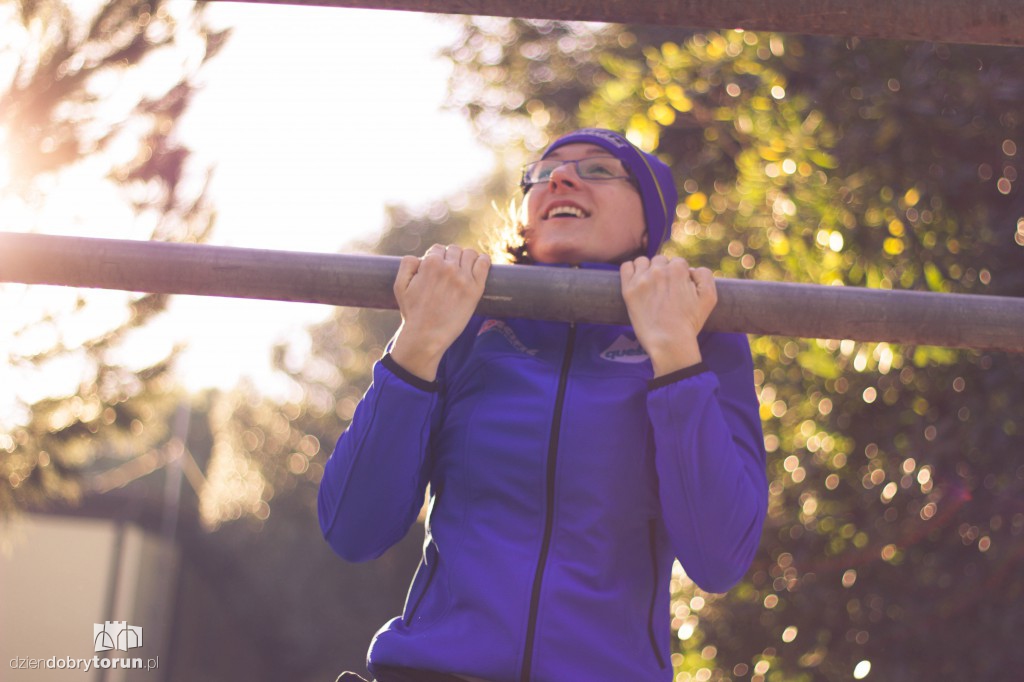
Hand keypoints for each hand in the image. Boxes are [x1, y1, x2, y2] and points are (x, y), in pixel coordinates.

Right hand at [390, 244, 490, 380]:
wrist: (427, 336)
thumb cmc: (413, 313)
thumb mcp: (400, 286)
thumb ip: (407, 264)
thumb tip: (420, 257)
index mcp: (430, 263)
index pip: (438, 249)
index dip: (437, 258)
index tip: (438, 269)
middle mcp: (448, 268)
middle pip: (455, 250)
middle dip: (451, 258)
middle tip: (450, 272)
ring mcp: (464, 278)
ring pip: (470, 254)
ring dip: (467, 258)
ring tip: (464, 269)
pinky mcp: (475, 289)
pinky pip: (484, 263)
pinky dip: (483, 260)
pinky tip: (480, 265)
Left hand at [620, 255, 716, 376]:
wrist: (668, 342)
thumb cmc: (690, 322)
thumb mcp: (709, 297)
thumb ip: (704, 275)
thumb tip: (690, 269)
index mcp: (678, 269)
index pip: (678, 262)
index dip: (680, 276)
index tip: (678, 290)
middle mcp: (658, 270)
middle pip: (660, 261)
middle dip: (663, 272)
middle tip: (664, 291)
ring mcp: (642, 280)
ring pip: (643, 262)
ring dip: (646, 270)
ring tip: (650, 287)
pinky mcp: (628, 290)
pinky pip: (626, 267)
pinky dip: (631, 271)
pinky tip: (637, 283)